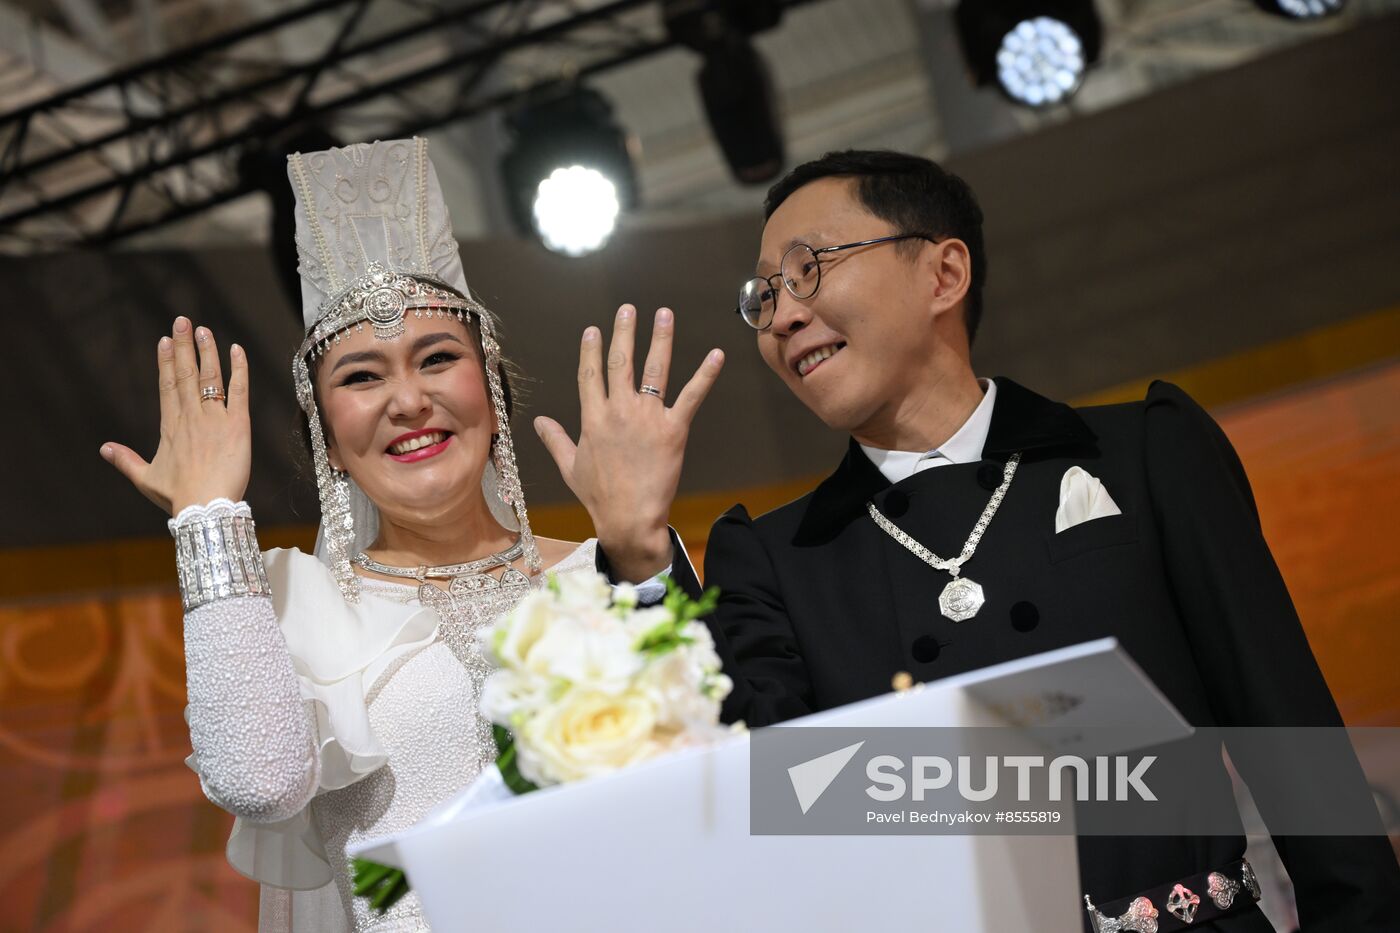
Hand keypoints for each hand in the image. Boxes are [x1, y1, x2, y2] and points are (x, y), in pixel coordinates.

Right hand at [100, 316, 252, 515]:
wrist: (205, 507)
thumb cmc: (178, 497)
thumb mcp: (146, 478)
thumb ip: (125, 460)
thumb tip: (103, 448)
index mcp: (170, 427)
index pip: (167, 386)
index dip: (166, 362)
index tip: (164, 341)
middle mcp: (191, 417)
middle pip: (185, 374)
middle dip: (183, 346)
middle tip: (182, 321)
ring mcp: (214, 419)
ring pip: (209, 377)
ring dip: (207, 351)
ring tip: (203, 329)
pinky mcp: (238, 425)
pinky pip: (239, 391)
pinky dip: (239, 369)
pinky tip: (237, 349)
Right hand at [535, 305, 722, 582]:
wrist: (628, 517)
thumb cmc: (599, 496)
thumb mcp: (570, 467)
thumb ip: (555, 440)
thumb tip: (538, 421)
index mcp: (593, 418)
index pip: (590, 375)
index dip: (591, 350)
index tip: (593, 330)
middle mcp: (619, 410)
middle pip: (621, 362)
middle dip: (624, 332)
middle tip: (628, 308)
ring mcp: (648, 418)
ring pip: (655, 369)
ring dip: (660, 339)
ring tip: (664, 314)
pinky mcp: (674, 429)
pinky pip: (692, 396)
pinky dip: (705, 375)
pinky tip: (716, 355)